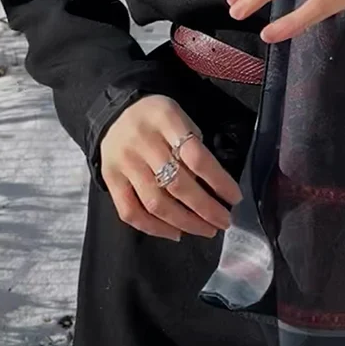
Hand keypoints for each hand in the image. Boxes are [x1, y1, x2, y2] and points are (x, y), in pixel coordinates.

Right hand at [99, 95, 242, 239]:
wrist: (115, 112)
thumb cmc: (157, 118)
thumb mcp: (180, 117)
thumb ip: (193, 145)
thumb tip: (212, 188)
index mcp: (165, 119)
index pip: (196, 156)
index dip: (218, 181)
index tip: (234, 198)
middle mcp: (142, 141)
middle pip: (177, 184)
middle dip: (205, 209)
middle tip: (224, 221)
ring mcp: (124, 162)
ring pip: (155, 203)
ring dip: (185, 222)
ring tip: (206, 230)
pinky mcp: (110, 179)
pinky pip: (130, 212)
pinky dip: (154, 228)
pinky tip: (175, 233)